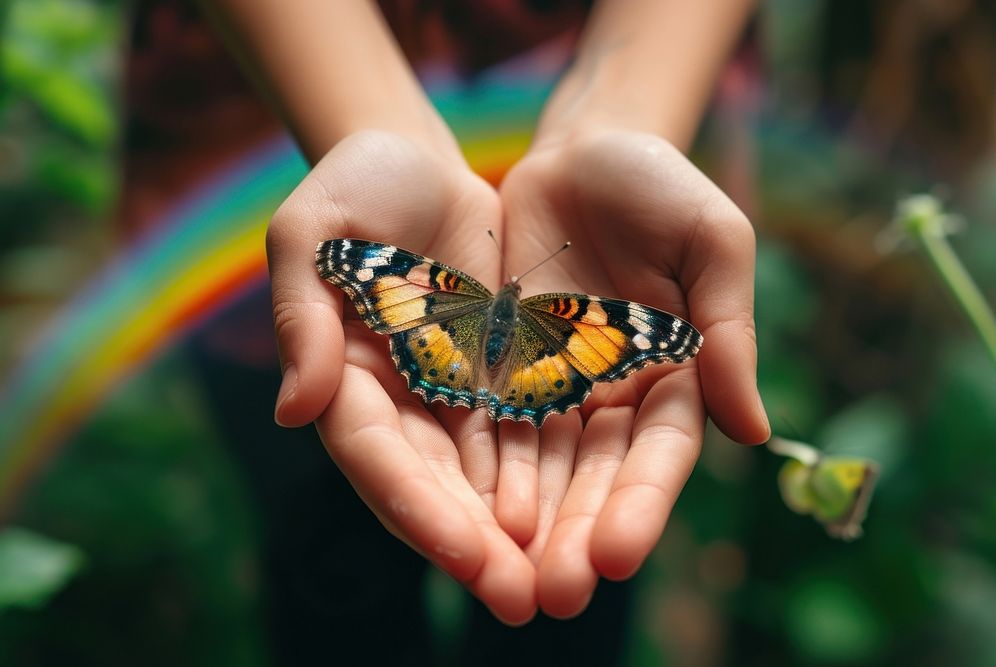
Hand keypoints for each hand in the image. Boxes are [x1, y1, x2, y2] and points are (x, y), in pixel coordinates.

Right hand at [266, 131, 536, 623]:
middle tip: (520, 600)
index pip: (377, 460)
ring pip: (484, 477)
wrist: (417, 162)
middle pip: (435, 487)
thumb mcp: (313, 235)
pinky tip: (580, 514)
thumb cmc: (351, 188)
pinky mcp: (498, 375)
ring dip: (519, 531)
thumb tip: (294, 412)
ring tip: (559, 580)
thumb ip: (304, 316)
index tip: (466, 556)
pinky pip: (525, 433)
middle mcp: (397, 404)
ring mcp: (449, 394)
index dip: (418, 510)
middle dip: (476, 545)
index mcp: (343, 381)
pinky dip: (546, 476)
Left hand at [498, 129, 769, 617]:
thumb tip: (756, 430)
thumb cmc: (661, 184)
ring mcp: (555, 382)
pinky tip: (463, 511)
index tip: (615, 554)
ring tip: (507, 576)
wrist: (582, 149)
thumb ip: (729, 329)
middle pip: (596, 476)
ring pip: (540, 466)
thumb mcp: (712, 242)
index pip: (661, 452)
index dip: (640, 503)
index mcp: (676, 373)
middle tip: (556, 593)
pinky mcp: (502, 364)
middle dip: (577, 533)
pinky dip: (480, 468)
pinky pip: (488, 421)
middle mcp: (614, 392)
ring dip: (526, 522)